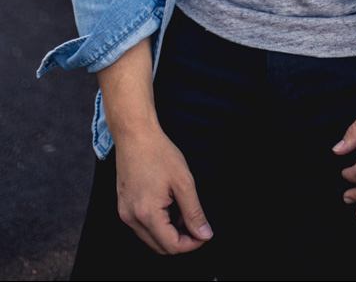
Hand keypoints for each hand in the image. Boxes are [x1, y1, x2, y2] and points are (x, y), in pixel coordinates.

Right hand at [114, 125, 212, 254]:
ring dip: (170, 232)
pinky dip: (158, 223)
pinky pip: (143, 226)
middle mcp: (131, 218)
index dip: (192, 244)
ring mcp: (125, 213)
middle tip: (196, 223)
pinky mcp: (123, 206)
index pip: (171, 246)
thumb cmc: (159, 153)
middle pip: (160, 246)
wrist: (135, 134)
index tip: (204, 233)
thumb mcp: (183, 182)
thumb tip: (205, 235)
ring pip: (151, 238)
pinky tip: (170, 205)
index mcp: (147, 214)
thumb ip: (194, 212)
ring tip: (183, 210)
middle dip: (181, 240)